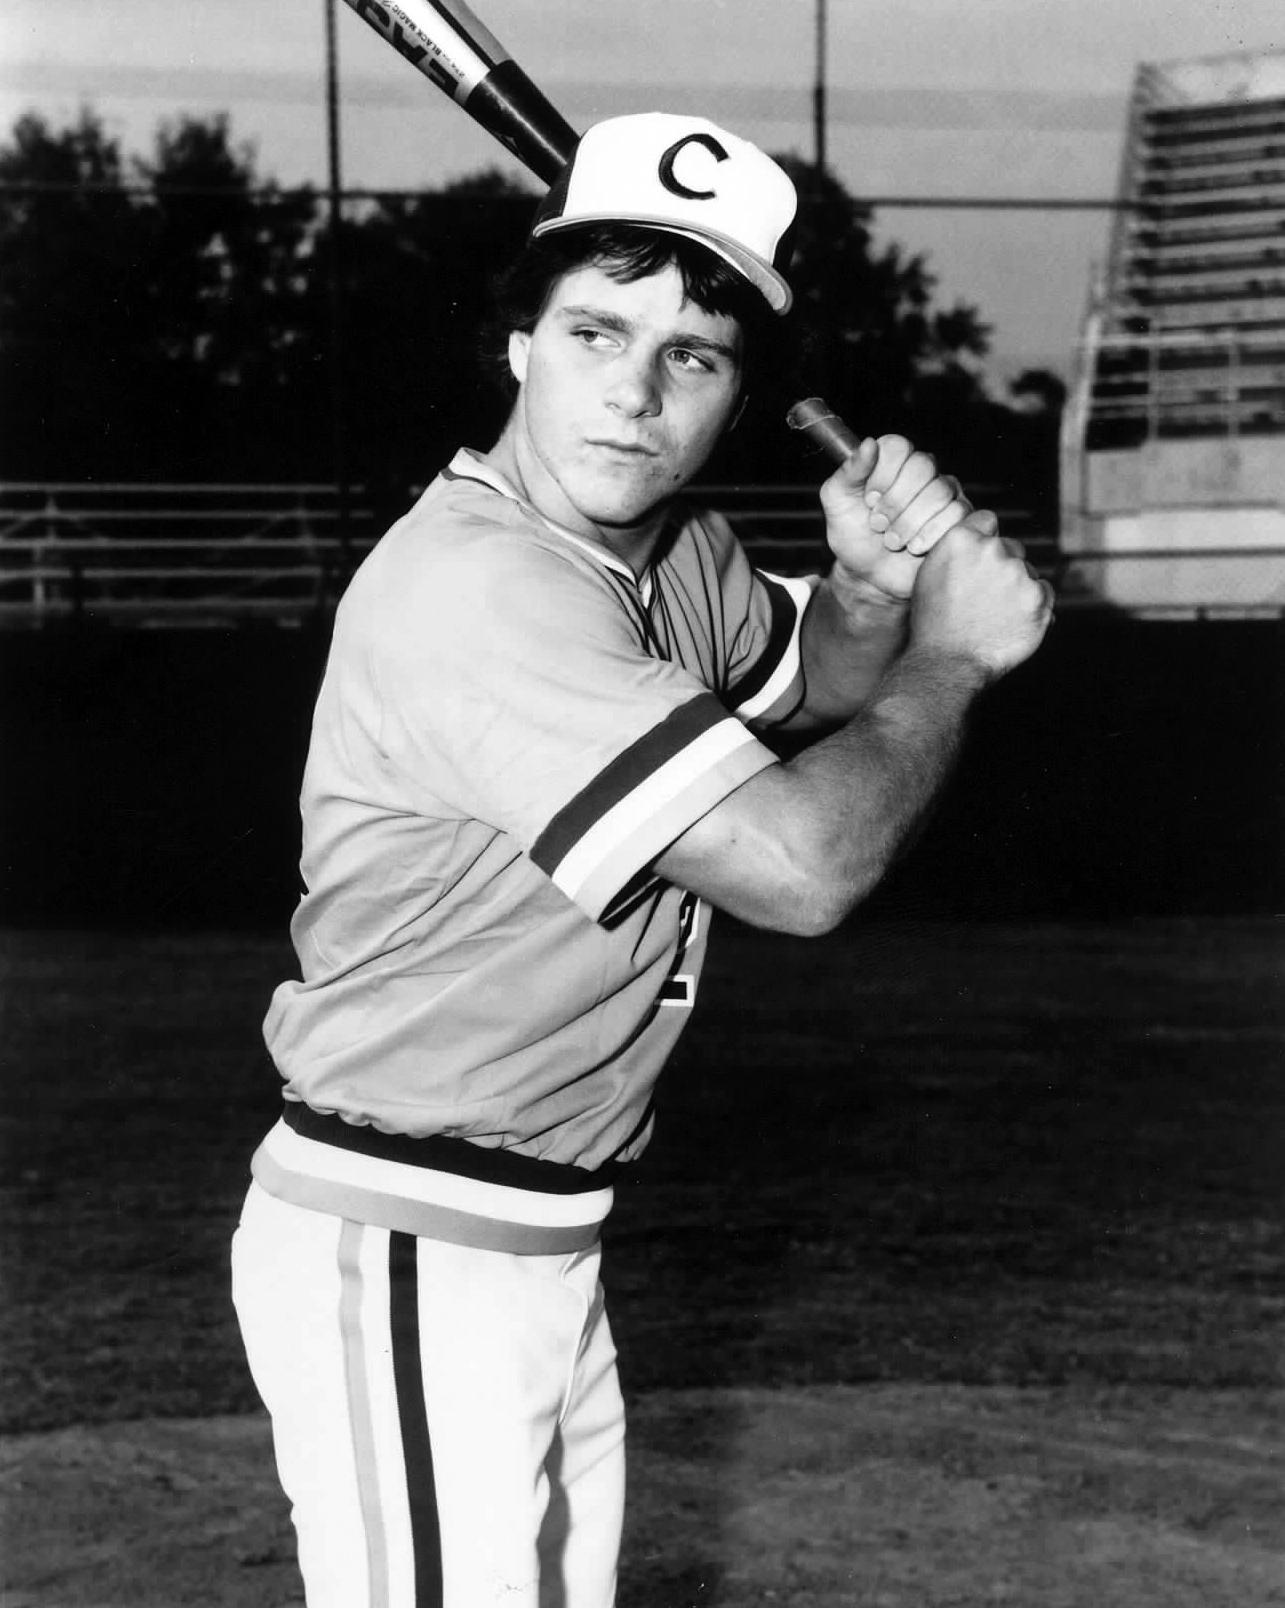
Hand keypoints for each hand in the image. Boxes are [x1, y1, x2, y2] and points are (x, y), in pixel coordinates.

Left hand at [819, 434, 973, 601]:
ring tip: (893, 541)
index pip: (898, 447)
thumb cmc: (853, 536)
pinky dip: (931, 534)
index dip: (883, 475)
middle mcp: (922, 471)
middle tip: (879, 525)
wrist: (870, 577)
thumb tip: (869, 444)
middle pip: (923, 466)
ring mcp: (945, 493)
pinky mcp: (960, 517)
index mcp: (892, 459)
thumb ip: (849, 472)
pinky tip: (914, 547)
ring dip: (910, 522)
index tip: (869, 500)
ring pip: (941, 492)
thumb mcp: (837, 502)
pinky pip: (958, 514)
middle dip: (896, 502)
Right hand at [909, 514, 1054, 679]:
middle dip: (1002, 567)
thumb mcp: (929, 575)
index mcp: (961, 539)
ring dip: (1018, 588)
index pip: (988, 520)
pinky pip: (1044, 592)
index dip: (984, 539)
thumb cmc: (933, 624)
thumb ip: (955, 550)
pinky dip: (1034, 606)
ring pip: (1027, 572)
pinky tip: (1010, 622)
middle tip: (984, 598)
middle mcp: (992, 549)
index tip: (979, 560)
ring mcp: (1018, 573)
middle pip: (1010, 548)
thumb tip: (981, 536)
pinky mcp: (1038, 598)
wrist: (948, 663)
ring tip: (994, 616)